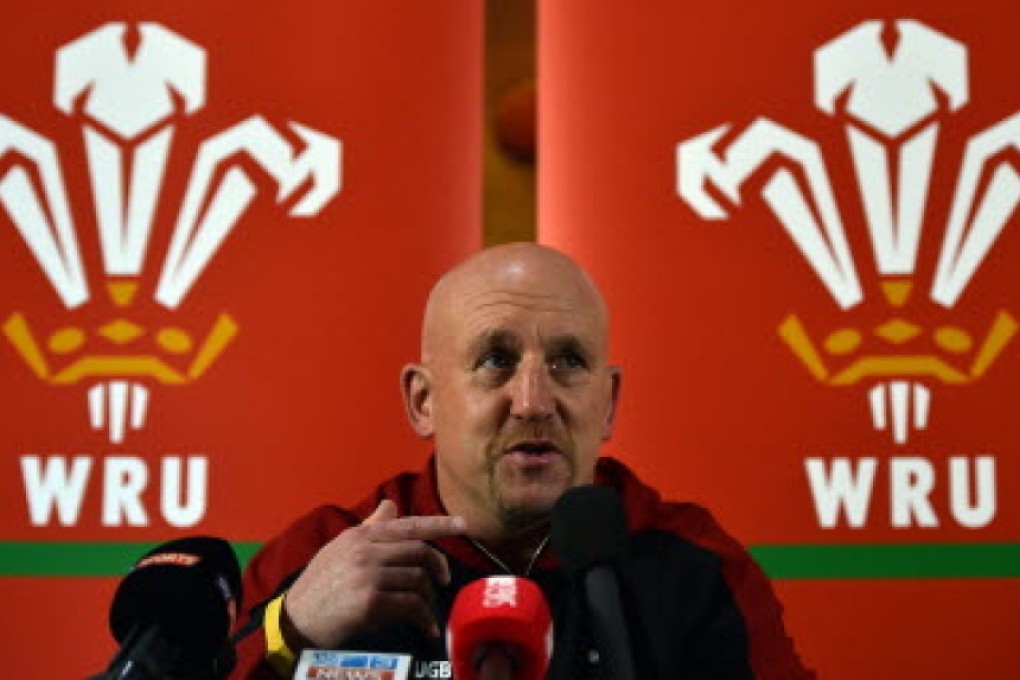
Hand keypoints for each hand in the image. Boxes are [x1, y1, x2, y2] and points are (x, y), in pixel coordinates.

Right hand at [281, 499, 465, 647]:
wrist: (295, 620)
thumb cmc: (321, 585)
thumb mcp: (341, 548)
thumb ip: (370, 528)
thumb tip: (391, 505)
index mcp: (361, 536)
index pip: (409, 524)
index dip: (440, 524)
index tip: (465, 524)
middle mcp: (366, 550)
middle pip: (420, 551)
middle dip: (438, 567)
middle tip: (442, 581)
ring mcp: (368, 575)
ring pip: (419, 579)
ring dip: (428, 597)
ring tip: (424, 609)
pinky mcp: (370, 602)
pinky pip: (412, 605)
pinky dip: (424, 618)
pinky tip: (425, 627)